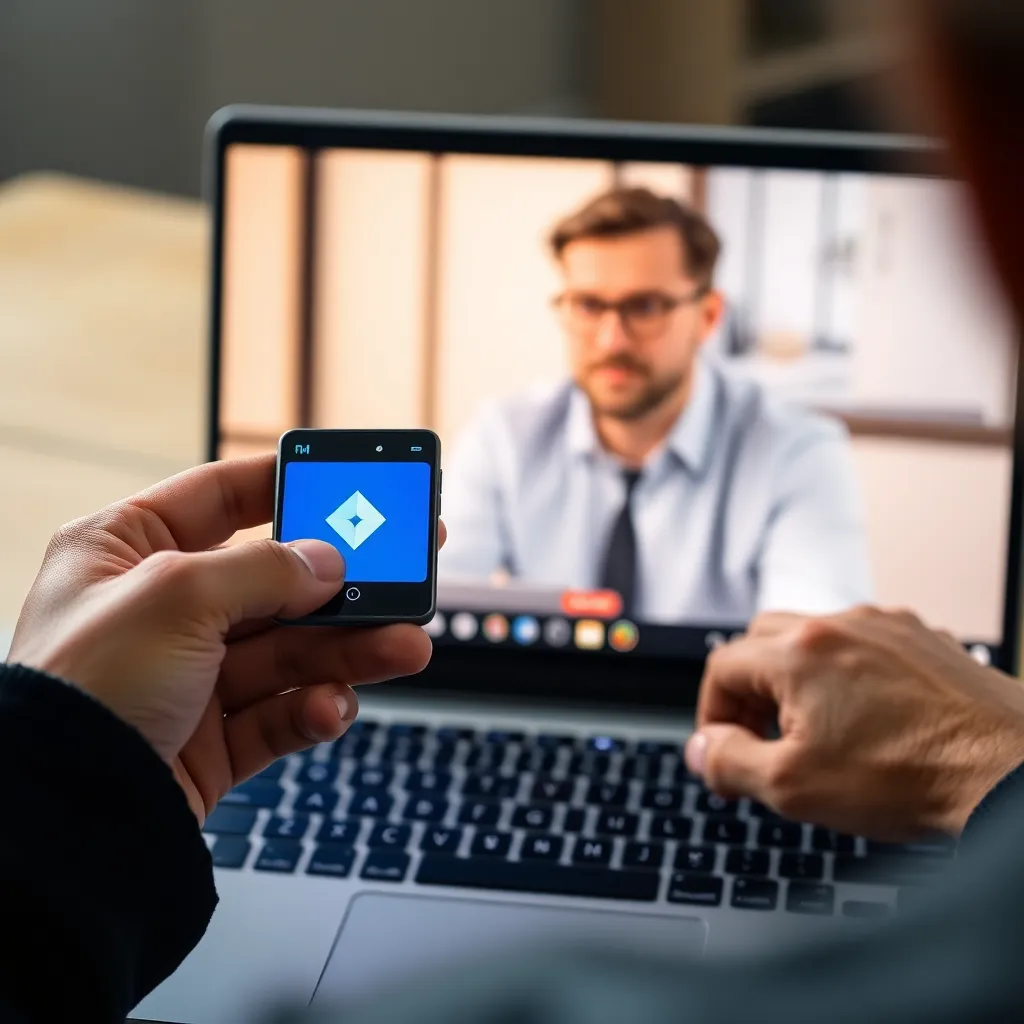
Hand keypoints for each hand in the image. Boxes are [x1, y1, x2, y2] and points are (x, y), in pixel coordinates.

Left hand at [8, 454, 445, 821]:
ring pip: (290, 651)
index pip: (220, 497)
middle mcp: (160, 610)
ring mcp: (189, 676)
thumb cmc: (80, 692)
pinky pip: (279, 712)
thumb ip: (265, 569)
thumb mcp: (175, 597)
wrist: (58, 824)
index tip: (348, 485)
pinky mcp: (212, 737)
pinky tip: (330, 707)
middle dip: (342, 586)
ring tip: (406, 647)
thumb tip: (327, 562)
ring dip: (350, 650)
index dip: (287, 486)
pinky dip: (312, 710)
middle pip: (275, 582)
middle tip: (405, 573)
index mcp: (125, 551)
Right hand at [684, 607, 1023, 838]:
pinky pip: (863, 644)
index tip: (723, 755)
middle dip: (747, 692)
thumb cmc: (911, 778)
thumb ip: (729, 762)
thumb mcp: (793, 788)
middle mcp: (840, 625)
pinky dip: (846, 675)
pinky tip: (864, 720)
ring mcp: (886, 627)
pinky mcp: (924, 639)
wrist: (1010, 775)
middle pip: (760, 642)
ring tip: (812, 733)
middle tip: (759, 741)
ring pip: (812, 638)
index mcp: (799, 653)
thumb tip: (700, 749)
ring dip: (795, 680)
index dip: (710, 716)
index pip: (721, 668)